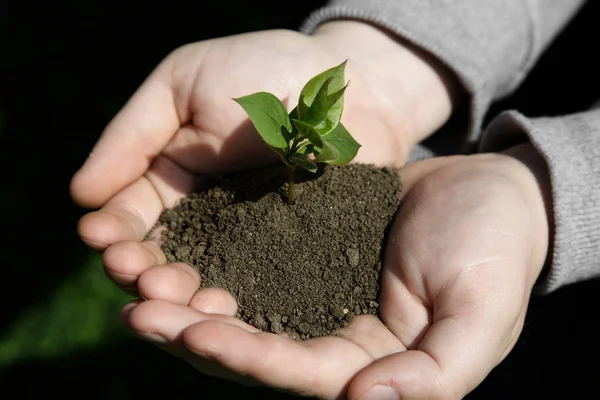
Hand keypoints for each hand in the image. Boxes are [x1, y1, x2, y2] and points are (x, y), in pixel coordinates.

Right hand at [70, 21, 459, 294]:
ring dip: (182, 294)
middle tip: (135, 276)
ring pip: (206, 279)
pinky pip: (261, 286)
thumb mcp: (184, 81)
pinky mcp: (295, 257)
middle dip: (142, 269)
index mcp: (174, 177)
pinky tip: (224, 310)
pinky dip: (239, 301)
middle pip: (165, 257)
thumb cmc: (264, 68)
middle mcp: (208, 217)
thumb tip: (80, 194)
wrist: (347, 83)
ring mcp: (252, 241)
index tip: (99, 237)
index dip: (113, 229)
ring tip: (171, 297)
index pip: (133, 214)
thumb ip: (133, 133)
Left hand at [118, 142, 551, 398]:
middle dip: (194, 332)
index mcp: (369, 364)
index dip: (244, 357)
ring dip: (190, 295)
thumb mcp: (480, 318)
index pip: (295, 372)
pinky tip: (175, 240)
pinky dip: (215, 253)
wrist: (495, 191)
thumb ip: (434, 376)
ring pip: (242, 303)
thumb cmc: (497, 254)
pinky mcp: (308, 247)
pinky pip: (254, 255)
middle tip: (139, 311)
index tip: (193, 333)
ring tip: (138, 279)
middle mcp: (333, 335)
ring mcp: (317, 289)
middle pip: (253, 344)